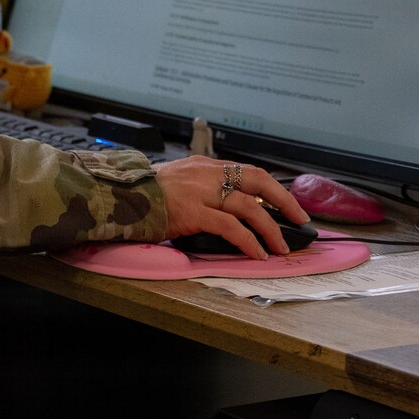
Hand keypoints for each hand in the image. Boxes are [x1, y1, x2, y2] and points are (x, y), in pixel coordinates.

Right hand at [155, 156, 309, 259]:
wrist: (118, 195)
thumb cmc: (147, 194)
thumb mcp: (180, 181)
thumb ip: (204, 188)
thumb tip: (231, 209)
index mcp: (206, 165)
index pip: (250, 172)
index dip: (274, 189)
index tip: (289, 204)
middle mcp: (206, 173)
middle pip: (258, 181)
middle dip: (284, 201)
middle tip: (300, 221)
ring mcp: (200, 191)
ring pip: (247, 207)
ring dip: (270, 229)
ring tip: (280, 247)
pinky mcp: (192, 211)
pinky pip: (230, 227)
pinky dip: (248, 241)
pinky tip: (257, 253)